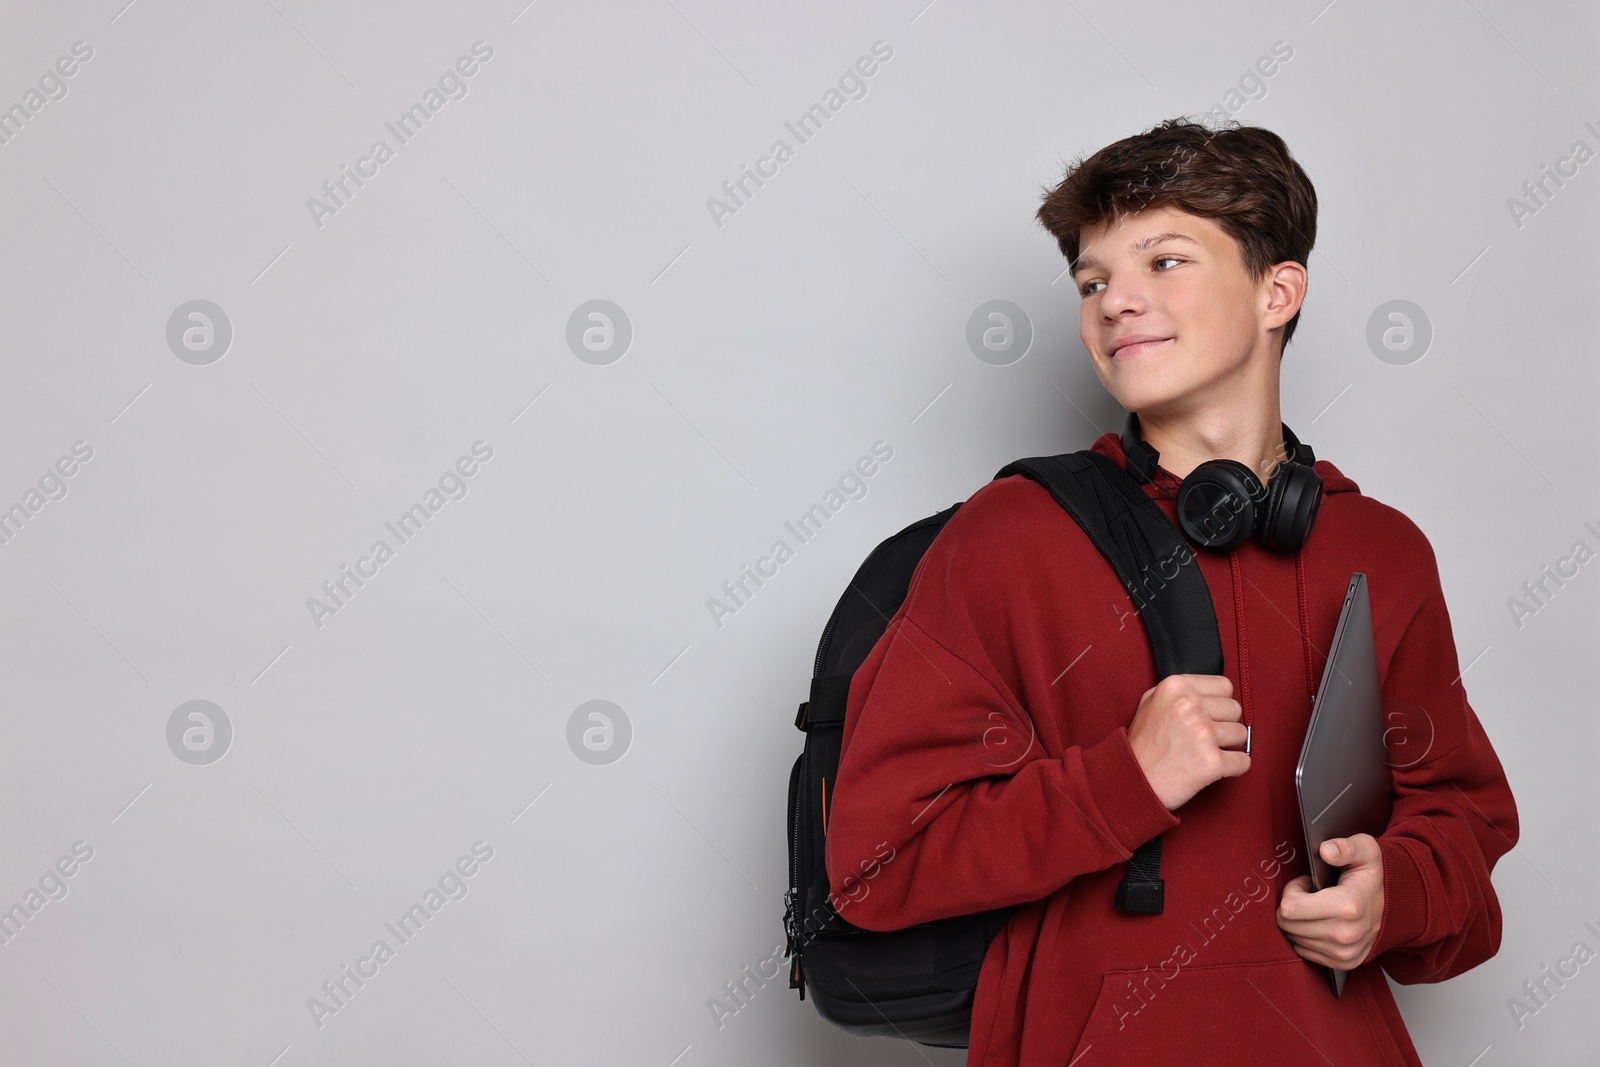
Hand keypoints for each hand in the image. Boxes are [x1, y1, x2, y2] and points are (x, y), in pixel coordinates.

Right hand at [1126, 674, 1248, 810]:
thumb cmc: (1142, 745)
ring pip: (1241, 733)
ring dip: (1229, 746)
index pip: (1224, 686)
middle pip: (1235, 709)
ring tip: (1205, 753)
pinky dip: (1234, 767)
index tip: (1207, 716)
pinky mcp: (1212, 762)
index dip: (1217, 703)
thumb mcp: (1150, 703)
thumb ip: (1178, 692)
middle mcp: (1190, 706)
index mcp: (1176, 687)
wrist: (1133, 781)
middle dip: (1224, 724)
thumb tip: (1207, 691)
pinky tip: (1215, 769)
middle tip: (1205, 738)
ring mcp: (1202, 733)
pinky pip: (1244, 761)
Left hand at [1276, 834, 1385, 968]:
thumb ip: (1345, 847)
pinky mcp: (1343, 963)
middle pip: (1287, 925)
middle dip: (1292, 905)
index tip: (1307, 883)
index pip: (1290, 908)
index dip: (1292, 890)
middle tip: (1310, 894)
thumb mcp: (1365, 851)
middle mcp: (1345, 935)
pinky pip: (1304, 951)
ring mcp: (1344, 953)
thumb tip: (1326, 851)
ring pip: (1294, 938)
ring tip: (1319, 907)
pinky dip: (1306, 936)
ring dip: (1300, 921)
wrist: (1399, 906)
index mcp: (1348, 906)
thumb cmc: (1375, 876)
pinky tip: (1322, 922)